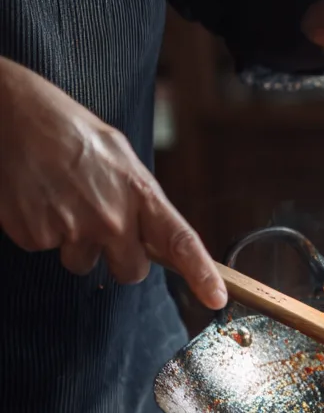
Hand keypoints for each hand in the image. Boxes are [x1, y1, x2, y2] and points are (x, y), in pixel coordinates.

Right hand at [0, 57, 226, 308]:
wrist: (14, 114)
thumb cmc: (70, 131)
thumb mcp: (120, 157)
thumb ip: (141, 200)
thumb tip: (158, 237)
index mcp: (140, 195)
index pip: (180, 242)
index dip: (201, 274)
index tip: (215, 298)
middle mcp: (110, 218)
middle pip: (130, 273)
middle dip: (120, 258)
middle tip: (101, 223)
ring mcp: (71, 230)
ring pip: (83, 263)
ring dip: (75, 242)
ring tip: (63, 199)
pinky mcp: (35, 235)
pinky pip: (46, 248)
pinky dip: (42, 229)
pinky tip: (39, 197)